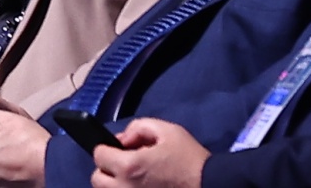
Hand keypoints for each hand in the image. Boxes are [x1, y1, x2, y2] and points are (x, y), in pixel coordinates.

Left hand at [91, 120, 208, 187]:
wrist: (213, 186)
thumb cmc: (190, 160)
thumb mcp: (167, 131)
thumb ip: (138, 128)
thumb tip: (122, 139)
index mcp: (129, 167)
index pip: (99, 155)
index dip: (107, 148)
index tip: (118, 149)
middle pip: (97, 179)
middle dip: (107, 169)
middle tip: (124, 165)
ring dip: (115, 184)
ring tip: (133, 179)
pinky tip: (141, 187)